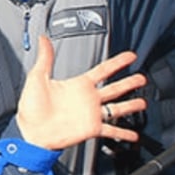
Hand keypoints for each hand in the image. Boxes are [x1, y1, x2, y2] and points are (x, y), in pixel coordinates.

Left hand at [15, 46, 146, 149]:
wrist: (31, 130)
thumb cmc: (31, 106)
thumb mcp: (38, 76)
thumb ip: (45, 57)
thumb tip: (43, 39)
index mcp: (78, 84)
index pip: (103, 70)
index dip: (117, 62)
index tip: (130, 56)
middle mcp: (87, 98)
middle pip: (114, 87)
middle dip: (129, 82)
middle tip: (142, 78)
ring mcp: (91, 114)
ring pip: (117, 108)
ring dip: (131, 105)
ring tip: (143, 102)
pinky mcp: (91, 129)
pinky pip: (111, 131)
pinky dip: (123, 133)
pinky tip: (133, 135)